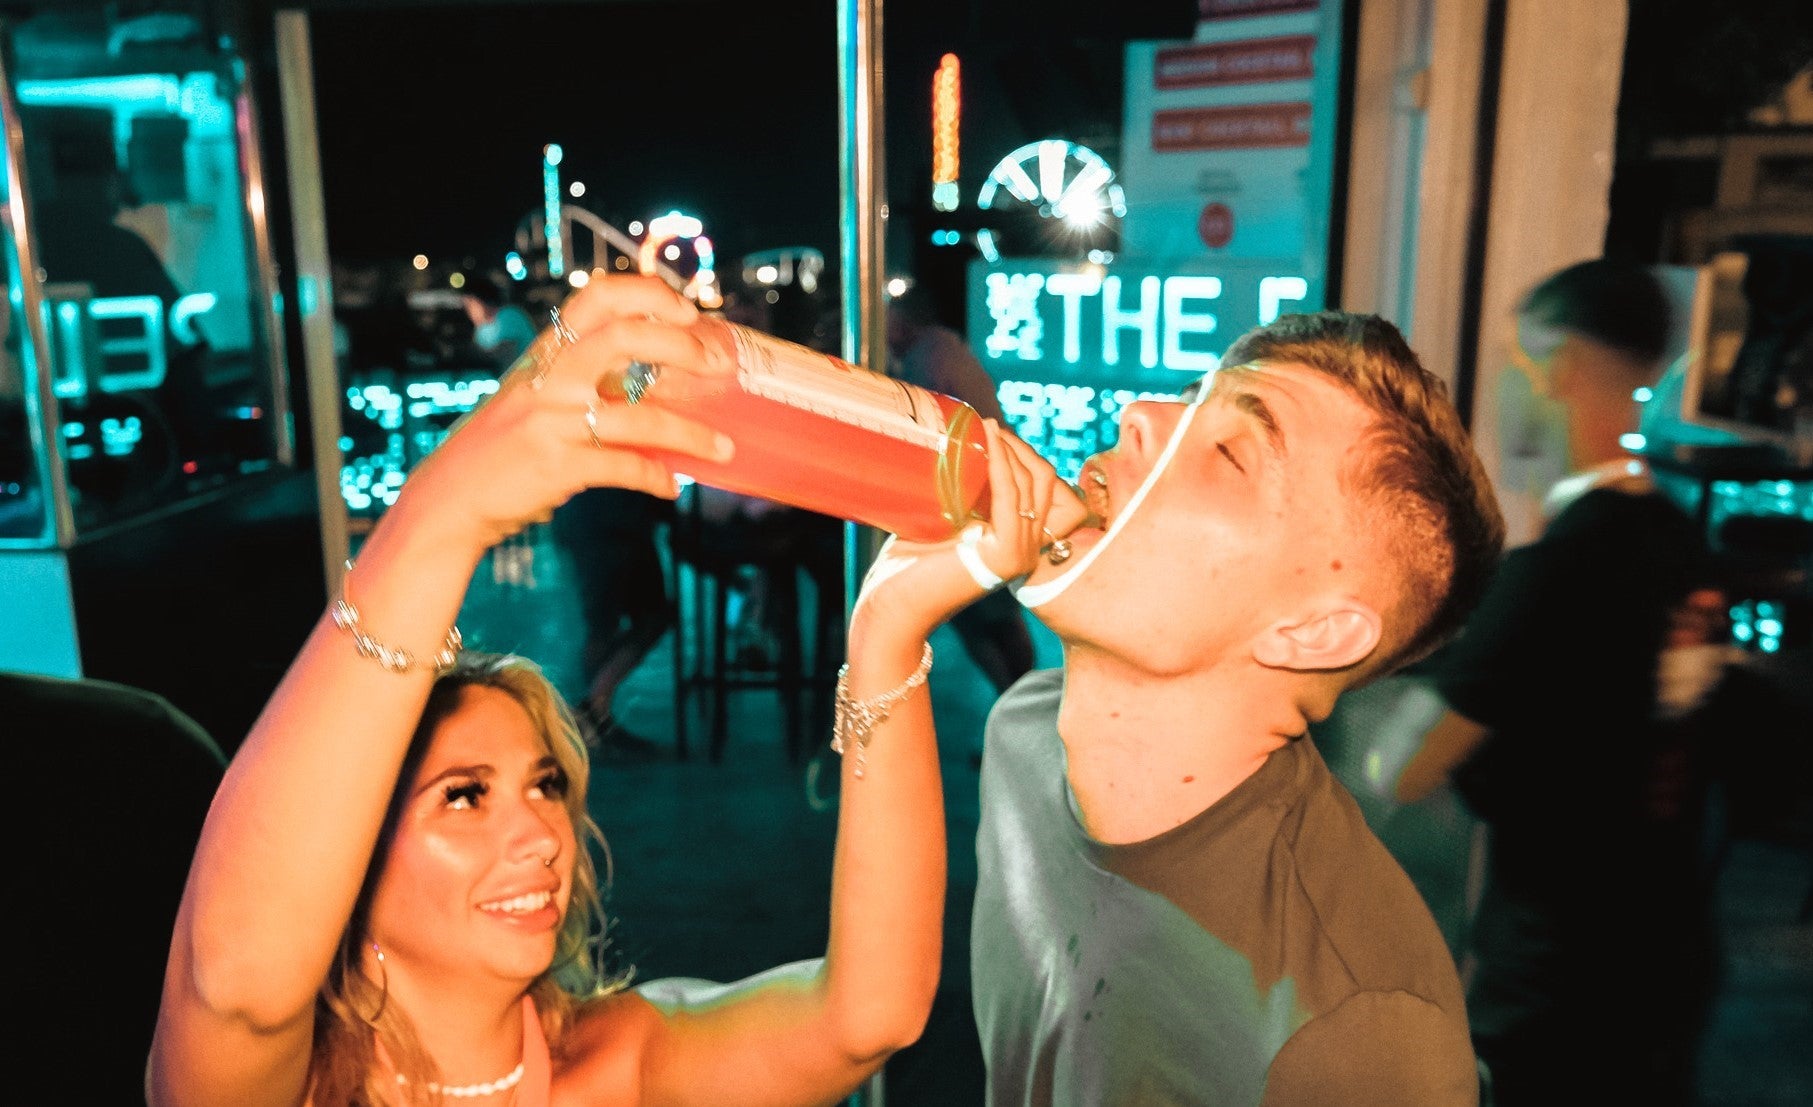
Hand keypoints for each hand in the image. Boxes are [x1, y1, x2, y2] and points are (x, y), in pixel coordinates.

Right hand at [396, 274, 737, 551]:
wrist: (448, 500)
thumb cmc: (501, 450)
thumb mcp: (532, 398)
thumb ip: (580, 382)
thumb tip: (656, 379)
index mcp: (545, 355)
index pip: (596, 297)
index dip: (648, 294)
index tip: (689, 310)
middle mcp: (548, 379)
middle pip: (621, 337)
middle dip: (680, 346)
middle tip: (718, 366)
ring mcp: (551, 421)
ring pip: (639, 417)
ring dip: (691, 434)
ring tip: (723, 448)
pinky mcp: (556, 465)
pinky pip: (623, 467)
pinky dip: (656, 477)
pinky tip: (671, 486)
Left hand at [850, 420, 1061, 644]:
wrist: (893, 607)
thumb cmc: (907, 566)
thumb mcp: (941, 522)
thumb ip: (958, 498)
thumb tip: (951, 449)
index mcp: (1017, 544)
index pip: (1037, 489)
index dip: (1021, 455)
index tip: (991, 430)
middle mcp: (1028, 551)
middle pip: (1041, 482)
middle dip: (1019, 447)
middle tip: (987, 426)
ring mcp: (1021, 554)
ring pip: (1030, 484)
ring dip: (1010, 449)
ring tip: (985, 427)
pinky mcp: (1006, 554)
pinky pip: (1009, 497)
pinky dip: (1000, 464)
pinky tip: (989, 441)